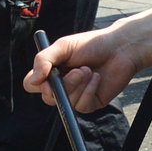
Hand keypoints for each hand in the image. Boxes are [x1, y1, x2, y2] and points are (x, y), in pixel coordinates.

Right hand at [27, 21, 151, 112]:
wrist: (120, 49)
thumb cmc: (91, 45)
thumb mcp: (63, 46)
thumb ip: (44, 59)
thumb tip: (34, 79)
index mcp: (50, 71)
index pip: (31, 84)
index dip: (36, 84)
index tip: (47, 77)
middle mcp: (60, 86)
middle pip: (48, 97)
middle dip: (65, 84)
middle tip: (80, 70)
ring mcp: (74, 96)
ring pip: (66, 102)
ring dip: (79, 85)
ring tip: (90, 70)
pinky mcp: (89, 103)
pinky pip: (82, 105)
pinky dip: (89, 90)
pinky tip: (97, 78)